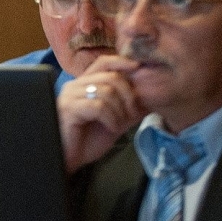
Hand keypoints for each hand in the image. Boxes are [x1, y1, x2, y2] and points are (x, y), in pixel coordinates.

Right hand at [58, 56, 143, 172]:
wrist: (69, 159)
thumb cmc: (88, 140)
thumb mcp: (115, 121)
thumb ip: (130, 108)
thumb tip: (153, 99)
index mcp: (84, 84)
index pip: (103, 62)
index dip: (122, 62)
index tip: (139, 68)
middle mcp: (75, 85)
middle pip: (111, 77)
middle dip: (128, 96)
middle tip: (130, 114)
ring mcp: (70, 96)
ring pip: (106, 91)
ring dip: (119, 111)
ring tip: (117, 125)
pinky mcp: (68, 108)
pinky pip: (98, 106)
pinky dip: (111, 118)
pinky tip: (110, 128)